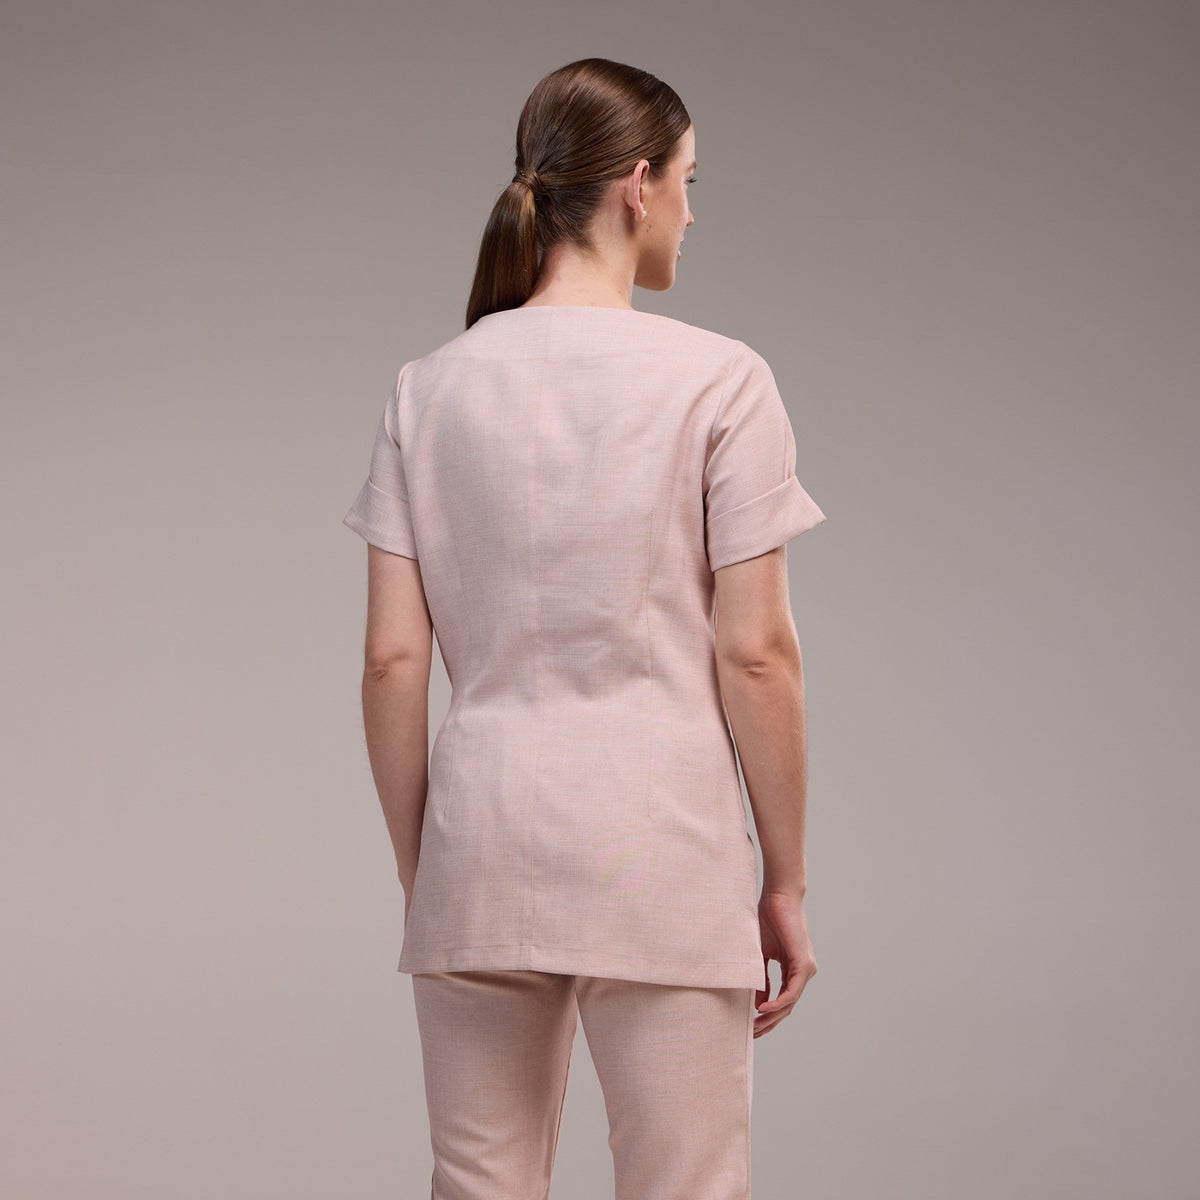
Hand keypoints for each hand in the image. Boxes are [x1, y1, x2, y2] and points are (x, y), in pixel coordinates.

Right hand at [754, 888, 816, 1037]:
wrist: (779, 896)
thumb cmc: (768, 918)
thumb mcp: (760, 954)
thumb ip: (762, 977)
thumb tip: (758, 1002)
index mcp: (793, 969)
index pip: (783, 1000)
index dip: (768, 1015)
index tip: (751, 1025)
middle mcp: (803, 972)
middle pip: (788, 1007)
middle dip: (770, 1023)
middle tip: (753, 1035)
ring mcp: (805, 969)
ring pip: (791, 1003)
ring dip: (773, 1017)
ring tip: (756, 1027)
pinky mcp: (804, 963)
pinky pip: (792, 992)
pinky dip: (778, 1003)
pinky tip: (763, 1009)